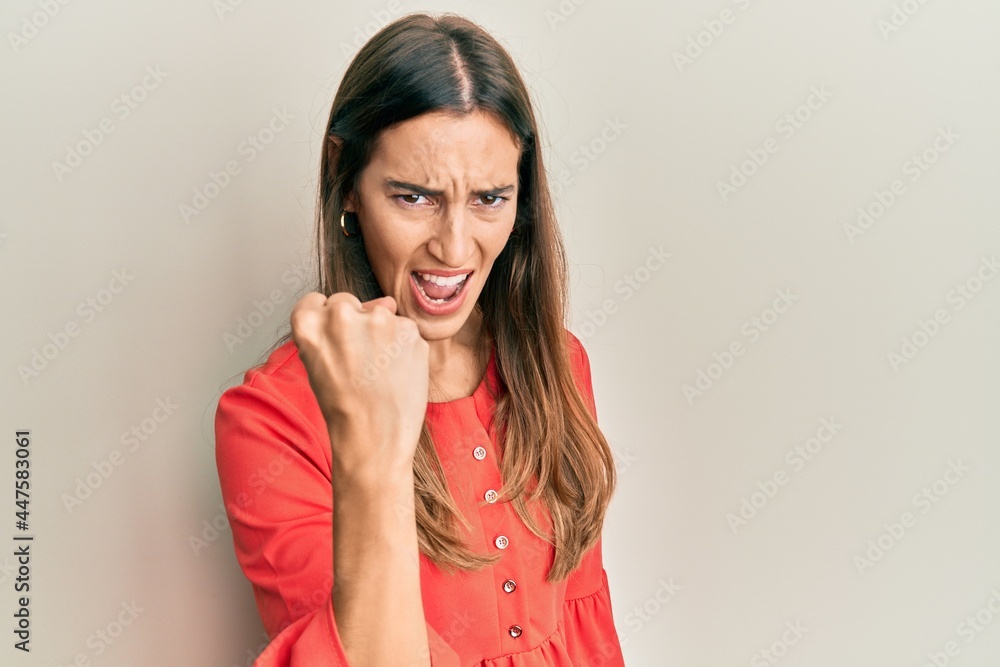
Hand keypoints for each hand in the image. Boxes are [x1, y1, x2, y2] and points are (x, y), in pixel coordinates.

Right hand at [290, 292, 428, 485]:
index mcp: (308, 323)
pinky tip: (397, 372)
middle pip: (347, 302)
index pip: (314, 301)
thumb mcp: (317, 365)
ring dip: (383, 334)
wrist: (375, 436)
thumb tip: (382, 302)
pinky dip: (403, 347)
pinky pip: (405, 330)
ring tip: (379, 372)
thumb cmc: (345, 407)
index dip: (325, 321)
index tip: (333, 340)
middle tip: (359, 360)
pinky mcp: (408, 329)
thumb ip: (332, 330)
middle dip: (354, 323)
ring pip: (381, 314)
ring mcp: (378, 319)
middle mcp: (341, 314)